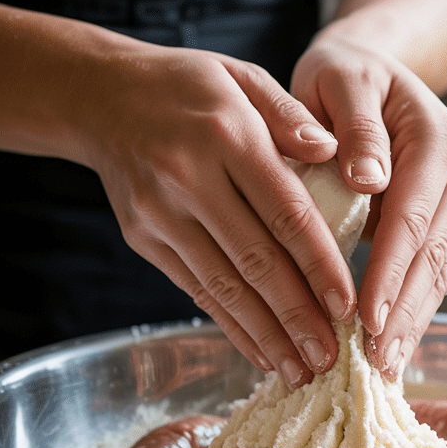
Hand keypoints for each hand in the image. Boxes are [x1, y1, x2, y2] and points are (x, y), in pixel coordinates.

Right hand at [78, 42, 357, 385]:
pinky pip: (196, 291)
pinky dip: (231, 327)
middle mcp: (189, 178)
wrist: (99, 96)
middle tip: (331, 358)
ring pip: (223, 287)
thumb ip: (291, 115)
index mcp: (227, 134)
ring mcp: (161, 214)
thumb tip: (336, 154)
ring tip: (302, 371)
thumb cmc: (190, 86)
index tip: (348, 307)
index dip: (319, 265)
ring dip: (266, 335)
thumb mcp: (244, 77)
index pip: (285, 212)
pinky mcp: (144, 240)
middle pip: (255, 261)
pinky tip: (262, 353)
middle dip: (297, 317)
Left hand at [291, 32, 446, 375]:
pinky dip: (418, 305)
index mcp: (438, 136)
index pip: (411, 218)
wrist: (371, 72)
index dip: (389, 272)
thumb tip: (369, 179)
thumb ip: (355, 127)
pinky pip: (440, 266)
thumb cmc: (343, 79)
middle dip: (404, 312)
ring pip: (442, 268)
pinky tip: (399, 341)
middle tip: (378, 362)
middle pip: (433, 253)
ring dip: (415, 320)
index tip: (366, 319)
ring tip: (388, 365)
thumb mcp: (339, 81)